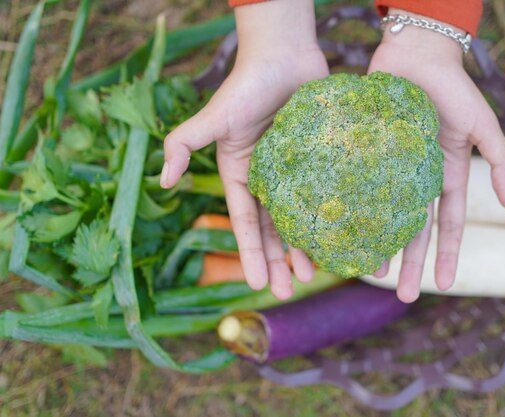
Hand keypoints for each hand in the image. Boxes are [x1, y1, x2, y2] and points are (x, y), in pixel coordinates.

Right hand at [160, 0, 326, 299]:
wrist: (286, 54)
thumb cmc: (247, 84)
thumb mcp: (212, 116)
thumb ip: (183, 143)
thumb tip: (165, 182)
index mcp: (240, 174)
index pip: (245, 223)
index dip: (250, 255)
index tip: (259, 286)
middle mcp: (267, 178)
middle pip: (272, 229)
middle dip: (278, 262)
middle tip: (290, 293)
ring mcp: (295, 171)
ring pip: (299, 218)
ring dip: (303, 248)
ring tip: (314, 276)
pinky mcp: (319, 161)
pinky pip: (325, 195)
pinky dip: (330, 217)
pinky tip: (340, 237)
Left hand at [369, 10, 504, 302]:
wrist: (415, 56)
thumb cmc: (453, 87)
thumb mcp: (485, 124)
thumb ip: (503, 161)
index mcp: (445, 174)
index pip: (448, 222)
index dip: (447, 252)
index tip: (445, 284)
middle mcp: (416, 179)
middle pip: (413, 229)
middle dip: (411, 263)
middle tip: (403, 296)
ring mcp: (389, 170)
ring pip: (382, 216)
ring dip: (379, 245)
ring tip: (369, 273)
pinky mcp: (363, 157)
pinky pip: (355, 189)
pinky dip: (349, 210)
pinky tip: (339, 232)